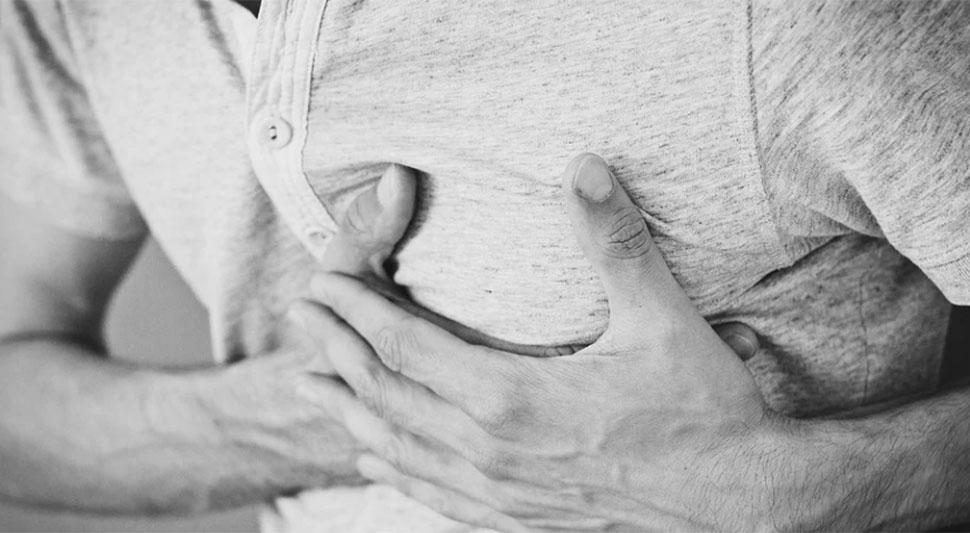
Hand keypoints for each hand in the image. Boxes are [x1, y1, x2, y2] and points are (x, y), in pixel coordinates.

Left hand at [296, 154, 785, 530]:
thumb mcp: (661, 320)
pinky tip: (372, 460)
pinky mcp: (514, 519)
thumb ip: (614, 242)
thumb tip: (584, 168)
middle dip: (336, 350)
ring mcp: (497, 493)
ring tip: (308, 385)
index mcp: (510, 398)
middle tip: (301, 313)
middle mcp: (489, 450)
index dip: (356, 312)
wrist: (739, 503)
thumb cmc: (702, 412)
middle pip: (386, 394)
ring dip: (348, 410)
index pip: (404, 348)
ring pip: (396, 448)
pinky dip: (391, 469)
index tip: (320, 283)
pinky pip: (431, 494)